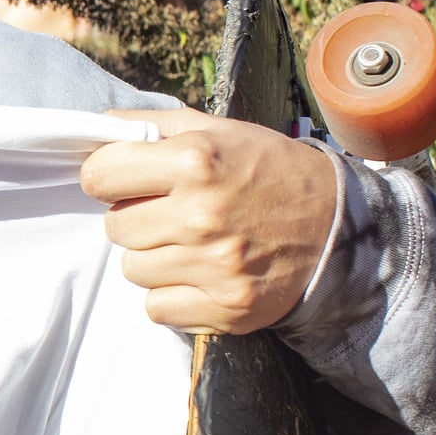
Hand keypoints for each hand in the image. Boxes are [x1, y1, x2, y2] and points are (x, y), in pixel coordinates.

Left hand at [79, 108, 338, 334]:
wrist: (338, 226)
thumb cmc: (270, 172)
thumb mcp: (219, 130)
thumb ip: (153, 126)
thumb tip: (97, 130)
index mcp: (195, 162)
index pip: (99, 176)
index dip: (108, 177)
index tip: (125, 181)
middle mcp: (201, 216)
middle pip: (115, 227)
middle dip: (135, 219)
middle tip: (170, 213)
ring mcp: (214, 267)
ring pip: (133, 270)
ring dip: (154, 258)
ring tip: (191, 244)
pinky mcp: (226, 308)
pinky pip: (157, 308)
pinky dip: (172, 295)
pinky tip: (199, 275)